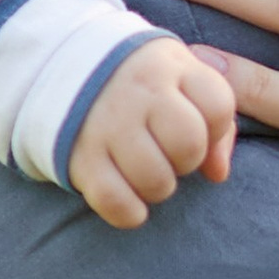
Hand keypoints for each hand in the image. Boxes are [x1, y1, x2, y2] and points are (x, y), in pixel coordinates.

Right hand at [67, 36, 238, 226]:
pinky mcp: (79, 156)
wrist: (60, 68)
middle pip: (189, 145)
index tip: (198, 129)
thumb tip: (218, 174)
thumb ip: (213, 118)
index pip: (218, 106)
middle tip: (168, 154)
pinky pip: (115, 201)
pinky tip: (129, 202)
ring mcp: (106, 123)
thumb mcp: (179, 78)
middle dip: (187, 160)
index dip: (216, 130)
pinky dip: (129, 212)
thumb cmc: (139, 82)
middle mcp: (138, 92)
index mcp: (169, 67)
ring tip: (146, 172)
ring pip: (155, 179)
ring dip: (158, 187)